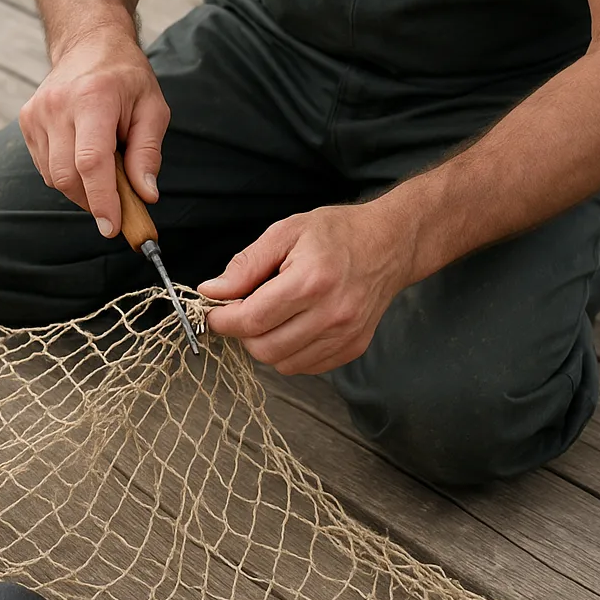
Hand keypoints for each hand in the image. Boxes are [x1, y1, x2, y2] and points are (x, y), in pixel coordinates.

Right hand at [19, 26, 169, 236]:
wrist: (88, 42)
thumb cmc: (126, 77)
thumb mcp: (153, 108)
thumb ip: (148, 153)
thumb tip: (146, 195)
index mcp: (92, 99)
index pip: (91, 162)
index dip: (102, 200)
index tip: (112, 228)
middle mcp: (56, 106)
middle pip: (68, 176)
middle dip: (94, 201)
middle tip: (119, 205)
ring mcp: (36, 114)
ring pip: (54, 177)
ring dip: (82, 189)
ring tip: (105, 172)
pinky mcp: (26, 121)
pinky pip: (45, 167)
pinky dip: (67, 176)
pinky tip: (84, 159)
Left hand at [198, 204, 414, 374]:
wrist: (388, 244)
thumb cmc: (336, 234)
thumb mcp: (284, 233)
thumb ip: (245, 265)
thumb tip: (212, 291)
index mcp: (310, 281)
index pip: (251, 320)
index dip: (223, 320)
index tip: (214, 312)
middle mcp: (331, 314)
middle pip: (264, 348)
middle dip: (243, 333)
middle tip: (244, 310)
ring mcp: (345, 335)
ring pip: (283, 363)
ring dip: (266, 344)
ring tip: (272, 315)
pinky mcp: (353, 347)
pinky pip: (305, 366)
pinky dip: (289, 352)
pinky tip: (293, 325)